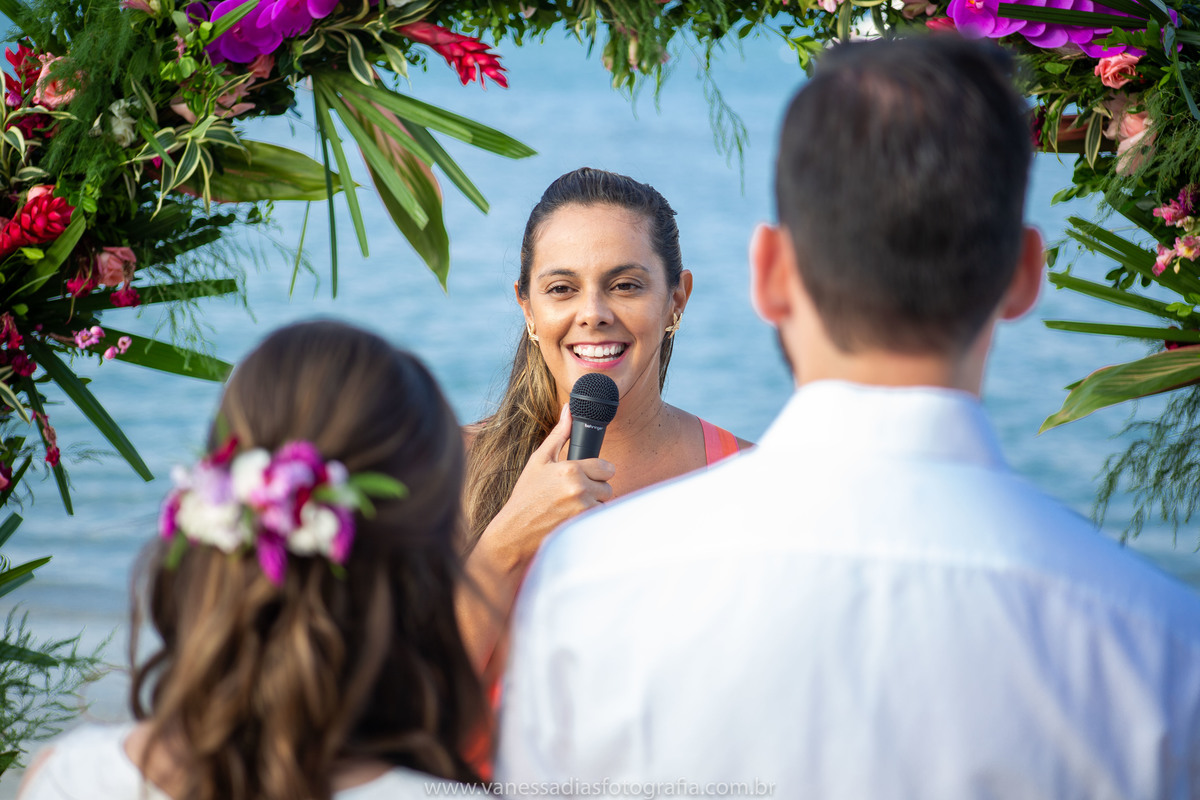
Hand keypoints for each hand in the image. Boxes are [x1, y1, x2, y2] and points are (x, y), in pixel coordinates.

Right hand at [458, 405, 613, 672]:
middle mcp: (579, 488)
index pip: (606, 467)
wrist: (513, 533)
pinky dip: (589, 520)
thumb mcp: (539, 461)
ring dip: (593, 506)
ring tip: (569, 508)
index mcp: (570, 468)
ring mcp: (582, 510)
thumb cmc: (525, 496)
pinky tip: (570, 520)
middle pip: (608, 486)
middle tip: (572, 495)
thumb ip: (559, 434)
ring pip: (605, 504)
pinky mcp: (583, 528)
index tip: (584, 478)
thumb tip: (568, 408)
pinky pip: (599, 519)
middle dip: (595, 490)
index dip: (596, 473)